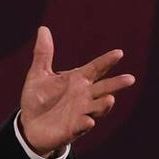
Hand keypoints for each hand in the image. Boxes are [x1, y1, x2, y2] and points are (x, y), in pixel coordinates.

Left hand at [19, 26, 135, 156]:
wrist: (29, 125)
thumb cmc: (38, 99)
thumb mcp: (39, 74)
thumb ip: (43, 54)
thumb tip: (43, 29)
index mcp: (78, 80)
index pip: (96, 68)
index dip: (107, 61)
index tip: (119, 53)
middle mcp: (83, 96)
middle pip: (103, 88)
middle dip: (116, 84)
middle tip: (130, 78)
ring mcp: (80, 113)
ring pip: (97, 108)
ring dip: (104, 104)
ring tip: (110, 99)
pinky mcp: (72, 129)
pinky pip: (81, 126)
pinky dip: (85, 124)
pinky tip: (88, 121)